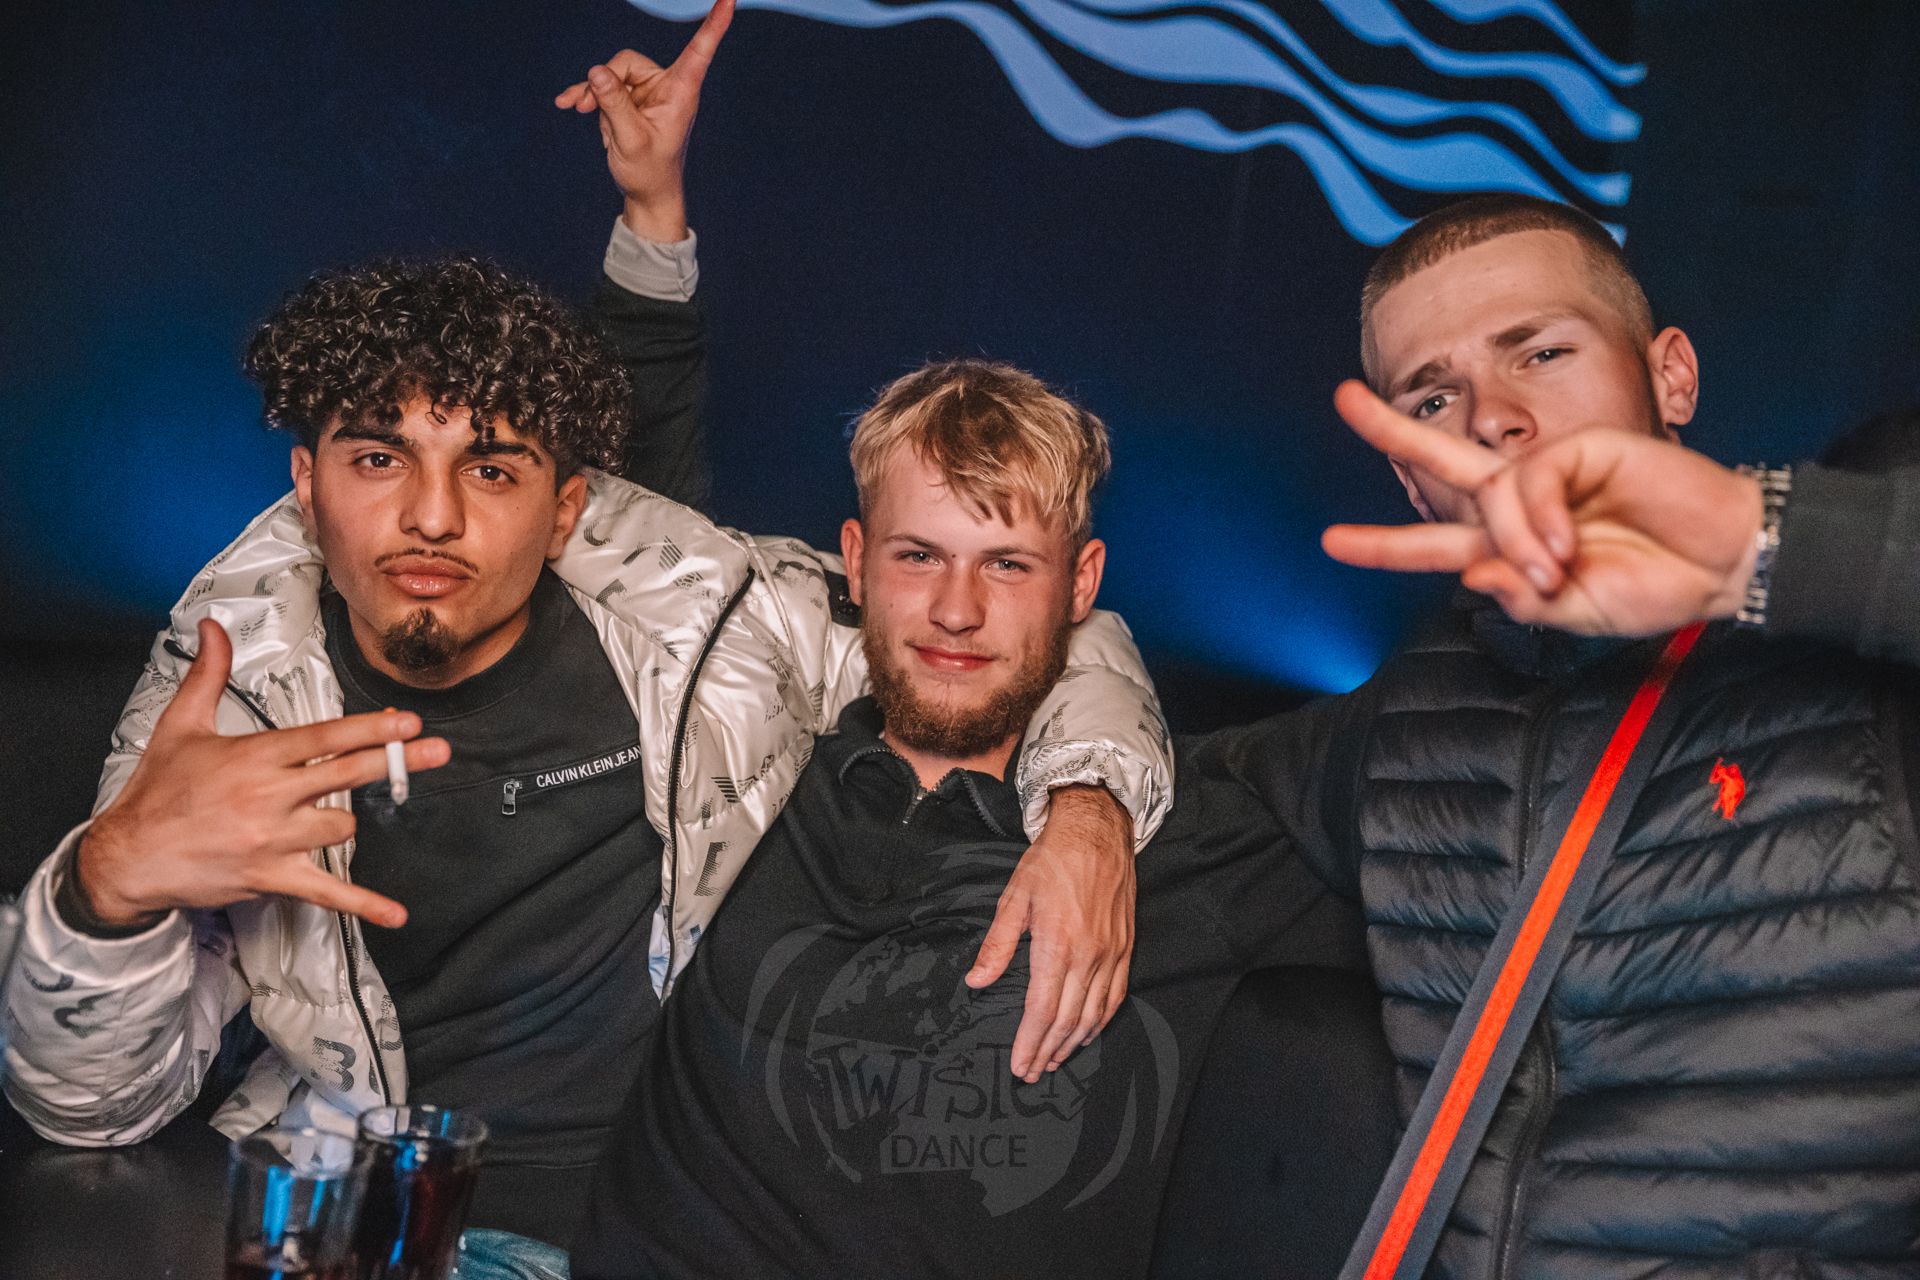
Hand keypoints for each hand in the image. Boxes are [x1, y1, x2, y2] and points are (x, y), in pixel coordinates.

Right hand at [75, 619, 450, 928]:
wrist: (128, 856)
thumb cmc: (157, 793)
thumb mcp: (180, 726)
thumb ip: (208, 674)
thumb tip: (213, 629)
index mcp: (255, 757)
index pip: (324, 738)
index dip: (370, 729)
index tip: (406, 722)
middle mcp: (270, 796)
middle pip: (348, 775)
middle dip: (396, 761)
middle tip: (437, 750)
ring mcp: (273, 839)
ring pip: (342, 827)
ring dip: (348, 819)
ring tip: (337, 813)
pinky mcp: (272, 876)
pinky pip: (327, 892)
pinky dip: (363, 904)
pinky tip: (395, 914)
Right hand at [553, 0, 734, 242]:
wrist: (646, 193)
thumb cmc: (650, 171)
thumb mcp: (630, 139)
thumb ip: (615, 104)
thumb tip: (597, 71)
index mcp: (681, 92)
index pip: (699, 50)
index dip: (714, 24)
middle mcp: (666, 86)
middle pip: (627, 60)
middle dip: (604, 80)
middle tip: (586, 106)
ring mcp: (647, 92)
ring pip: (612, 73)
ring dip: (592, 91)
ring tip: (580, 110)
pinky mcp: (629, 99)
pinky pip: (604, 85)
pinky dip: (587, 94)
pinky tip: (569, 104)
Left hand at [968, 785, 1134, 1082]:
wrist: (1096, 832)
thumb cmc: (1052, 862)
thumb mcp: (1015, 899)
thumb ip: (997, 946)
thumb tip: (976, 982)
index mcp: (1057, 944)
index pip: (1041, 1009)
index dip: (1029, 1043)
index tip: (1019, 1065)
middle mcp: (1089, 955)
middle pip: (1067, 1020)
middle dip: (1047, 1052)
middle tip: (1032, 1072)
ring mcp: (1112, 953)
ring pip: (1094, 1015)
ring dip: (1073, 1044)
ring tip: (1055, 1060)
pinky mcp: (1126, 948)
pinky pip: (1116, 996)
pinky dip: (1100, 1022)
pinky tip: (1087, 1033)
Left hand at [1321, 381, 1763, 635]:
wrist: (1724, 565)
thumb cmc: (1657, 589)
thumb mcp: (1577, 613)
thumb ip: (1523, 598)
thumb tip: (1470, 576)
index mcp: (1512, 546)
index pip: (1436, 543)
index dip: (1385, 543)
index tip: (1331, 539)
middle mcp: (1523, 503)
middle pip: (1442, 461)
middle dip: (1391, 430)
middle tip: (1342, 399)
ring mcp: (1552, 472)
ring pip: (1494, 494)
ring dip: (1518, 538)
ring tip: (1559, 569)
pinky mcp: (1585, 447)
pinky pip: (1532, 478)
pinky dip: (1539, 516)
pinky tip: (1567, 543)